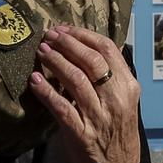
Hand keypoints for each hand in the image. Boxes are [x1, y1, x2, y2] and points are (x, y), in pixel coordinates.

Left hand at [29, 25, 140, 162]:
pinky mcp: (81, 133)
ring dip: (55, 61)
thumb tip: (82, 44)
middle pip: (92, 60)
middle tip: (49, 35)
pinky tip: (34, 80)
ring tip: (41, 51)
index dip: (82, 35)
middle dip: (67, 43)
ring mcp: (99, 117)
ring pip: (76, 80)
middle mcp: (116, 101)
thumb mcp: (122, 100)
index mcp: (127, 88)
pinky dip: (46, 91)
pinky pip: (61, 107)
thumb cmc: (115, 129)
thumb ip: (108, 76)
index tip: (64, 29)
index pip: (107, 49)